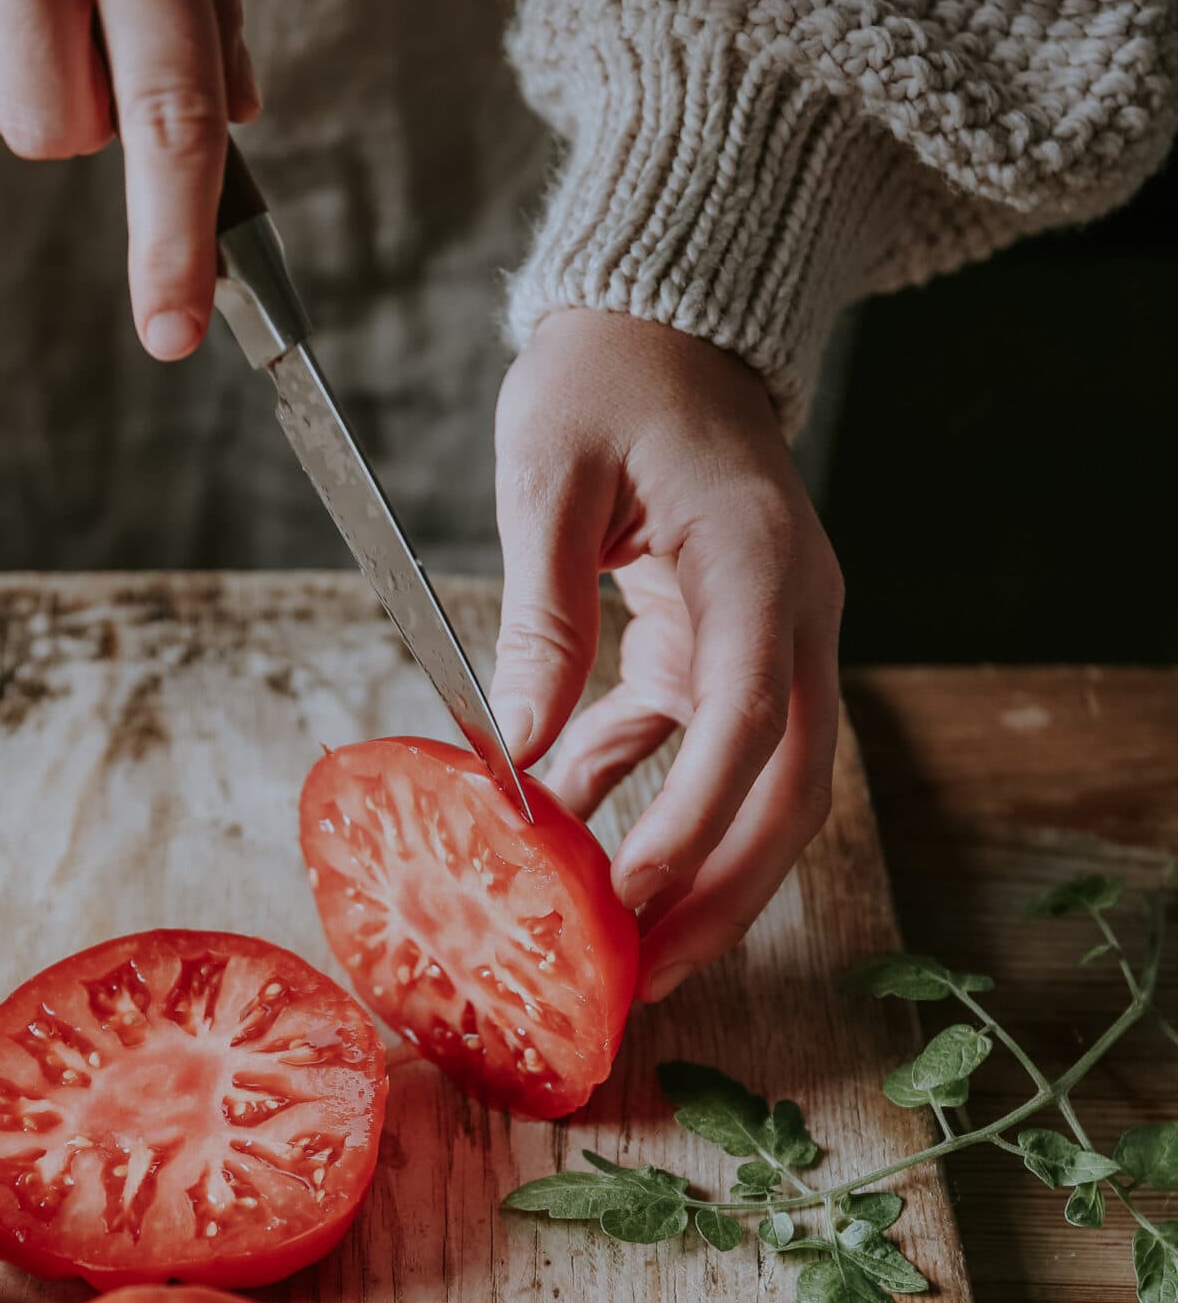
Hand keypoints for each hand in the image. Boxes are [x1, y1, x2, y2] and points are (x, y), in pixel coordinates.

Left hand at [491, 310, 842, 1004]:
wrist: (664, 323)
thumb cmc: (609, 374)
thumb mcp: (547, 474)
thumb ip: (538, 612)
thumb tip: (512, 749)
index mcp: (757, 562)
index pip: (745, 718)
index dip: (695, 821)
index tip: (632, 895)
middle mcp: (791, 610)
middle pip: (787, 787)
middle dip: (722, 894)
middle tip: (645, 979)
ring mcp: (770, 633)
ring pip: (761, 786)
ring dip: (697, 872)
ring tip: (618, 948)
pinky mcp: (727, 644)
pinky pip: (702, 746)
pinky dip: (647, 798)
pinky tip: (570, 831)